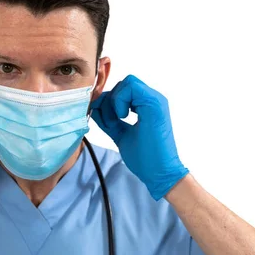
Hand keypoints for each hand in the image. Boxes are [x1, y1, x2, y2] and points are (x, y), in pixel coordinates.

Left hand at [91, 75, 188, 199]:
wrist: (159, 172)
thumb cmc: (144, 157)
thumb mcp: (120, 134)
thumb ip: (109, 120)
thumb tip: (95, 107)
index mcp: (146, 106)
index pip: (123, 89)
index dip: (109, 99)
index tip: (105, 117)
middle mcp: (153, 99)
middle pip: (124, 83)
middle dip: (110, 100)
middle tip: (111, 121)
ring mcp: (155, 100)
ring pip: (127, 82)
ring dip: (115, 100)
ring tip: (118, 121)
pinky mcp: (154, 104)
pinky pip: (131, 87)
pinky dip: (120, 100)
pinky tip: (123, 118)